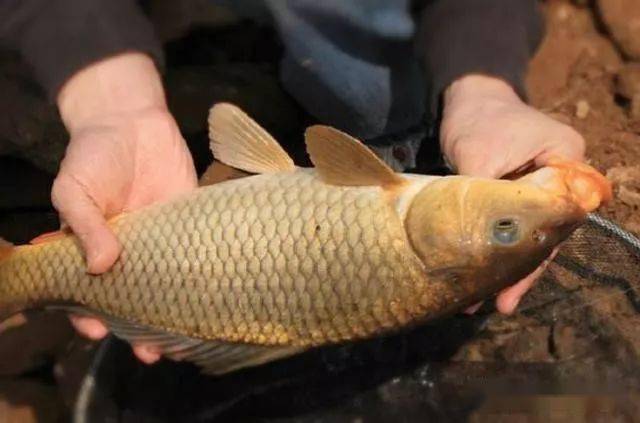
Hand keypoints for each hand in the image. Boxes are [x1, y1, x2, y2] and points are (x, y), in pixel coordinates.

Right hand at [53, 53, 197, 362]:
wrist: (132, 120)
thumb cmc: (94, 155)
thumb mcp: (74, 188)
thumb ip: (84, 224)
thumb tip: (98, 266)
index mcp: (92, 250)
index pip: (88, 293)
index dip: (91, 316)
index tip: (99, 332)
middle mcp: (128, 253)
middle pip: (134, 299)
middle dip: (140, 328)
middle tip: (153, 352)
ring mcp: (162, 243)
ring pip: (169, 287)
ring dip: (175, 314)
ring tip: (185, 341)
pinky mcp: (191, 227)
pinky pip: (198, 257)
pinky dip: (204, 280)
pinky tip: (214, 299)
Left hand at [440, 74, 584, 313]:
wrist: (468, 97)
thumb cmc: (479, 119)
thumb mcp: (478, 155)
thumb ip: (482, 196)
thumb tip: (468, 245)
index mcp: (567, 162)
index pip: (558, 222)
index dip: (533, 262)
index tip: (509, 291)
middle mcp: (561, 180)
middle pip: (546, 235)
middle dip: (519, 273)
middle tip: (497, 306)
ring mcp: (541, 188)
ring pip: (528, 235)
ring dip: (505, 267)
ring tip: (480, 301)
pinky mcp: (518, 193)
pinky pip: (511, 226)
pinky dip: (496, 249)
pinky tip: (479, 274)